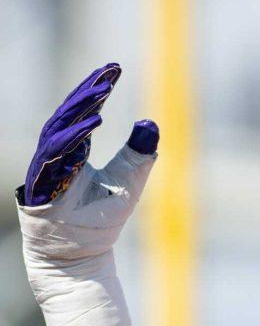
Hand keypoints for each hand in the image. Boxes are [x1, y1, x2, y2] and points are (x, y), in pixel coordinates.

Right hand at [19, 63, 158, 263]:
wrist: (79, 256)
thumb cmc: (99, 222)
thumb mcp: (127, 183)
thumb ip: (138, 155)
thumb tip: (151, 123)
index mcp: (74, 152)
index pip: (83, 113)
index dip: (97, 91)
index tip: (115, 69)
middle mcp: (57, 156)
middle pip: (69, 114)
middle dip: (88, 91)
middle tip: (109, 70)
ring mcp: (46, 169)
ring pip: (59, 129)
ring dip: (81, 107)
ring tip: (102, 90)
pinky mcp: (42, 185)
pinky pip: (55, 155)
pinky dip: (74, 137)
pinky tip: (93, 122)